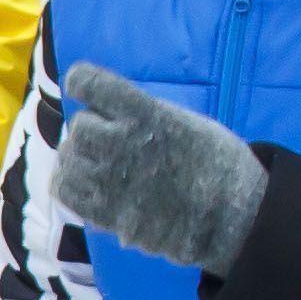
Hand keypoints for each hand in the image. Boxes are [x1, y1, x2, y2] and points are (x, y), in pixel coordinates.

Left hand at [56, 67, 265, 273]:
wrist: (233, 217)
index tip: (83, 87)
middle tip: (107, 139)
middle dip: (90, 129)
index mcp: (146, 115)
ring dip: (78, 158)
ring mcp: (114, 182)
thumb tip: (107, 112)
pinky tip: (85, 182)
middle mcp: (124, 144)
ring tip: (96, 162)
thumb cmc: (217, 163)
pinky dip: (69, 184)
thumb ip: (144, 114)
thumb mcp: (185, 120)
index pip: (90, 84)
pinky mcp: (109, 216)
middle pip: (79, 126)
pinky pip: (67, 192)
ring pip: (69, 159)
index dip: (81, 82)